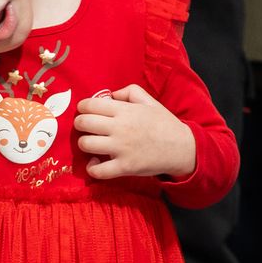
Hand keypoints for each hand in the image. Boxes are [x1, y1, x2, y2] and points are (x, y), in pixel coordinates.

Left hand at [72, 85, 195, 180]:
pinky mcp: (124, 167)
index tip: (84, 111)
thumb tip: (110, 95)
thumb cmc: (164, 124)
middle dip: (79, 124)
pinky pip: (98, 170)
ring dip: (84, 144)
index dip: (82, 107)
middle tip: (84, 126)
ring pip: (86, 144)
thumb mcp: (150, 101)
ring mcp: (121, 149)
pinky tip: (95, 162)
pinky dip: (92, 167)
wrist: (182, 148)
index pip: (91, 105)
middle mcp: (120, 128)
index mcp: (125, 111)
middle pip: (84, 123)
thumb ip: (129, 92)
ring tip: (90, 143)